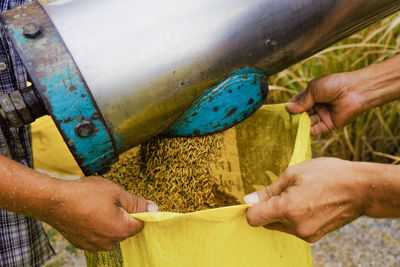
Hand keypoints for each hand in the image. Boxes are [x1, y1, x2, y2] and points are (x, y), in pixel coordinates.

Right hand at [45, 177, 157, 251]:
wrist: (54, 201)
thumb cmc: (86, 194)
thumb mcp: (116, 192)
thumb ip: (136, 203)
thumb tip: (154, 208)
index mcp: (121, 230)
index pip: (140, 223)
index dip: (137, 210)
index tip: (127, 201)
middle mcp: (109, 242)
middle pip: (125, 229)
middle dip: (122, 215)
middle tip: (108, 200)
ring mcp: (95, 245)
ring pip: (111, 232)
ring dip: (108, 221)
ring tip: (95, 206)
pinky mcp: (83, 244)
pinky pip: (97, 235)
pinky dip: (96, 226)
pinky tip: (87, 213)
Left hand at [244, 158, 366, 242]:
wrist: (360, 189)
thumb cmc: (327, 175)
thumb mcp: (293, 174)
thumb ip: (268, 190)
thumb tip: (248, 200)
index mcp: (287, 208)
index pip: (253, 218)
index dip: (251, 207)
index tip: (257, 198)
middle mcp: (295, 226)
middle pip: (265, 222)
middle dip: (268, 208)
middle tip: (285, 191)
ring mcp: (305, 234)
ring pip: (278, 225)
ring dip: (281, 213)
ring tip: (300, 196)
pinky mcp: (313, 238)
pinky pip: (292, 229)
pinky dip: (293, 218)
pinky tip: (308, 204)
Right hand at [286, 72, 364, 134]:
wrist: (355, 91)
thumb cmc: (334, 85)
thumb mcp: (313, 89)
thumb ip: (301, 101)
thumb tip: (288, 109)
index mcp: (313, 94)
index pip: (298, 102)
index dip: (290, 106)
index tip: (282, 111)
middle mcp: (317, 105)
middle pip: (302, 113)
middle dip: (293, 116)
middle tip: (283, 120)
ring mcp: (323, 115)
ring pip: (307, 122)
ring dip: (299, 124)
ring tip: (289, 126)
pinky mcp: (328, 125)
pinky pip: (315, 129)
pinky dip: (307, 131)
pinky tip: (298, 131)